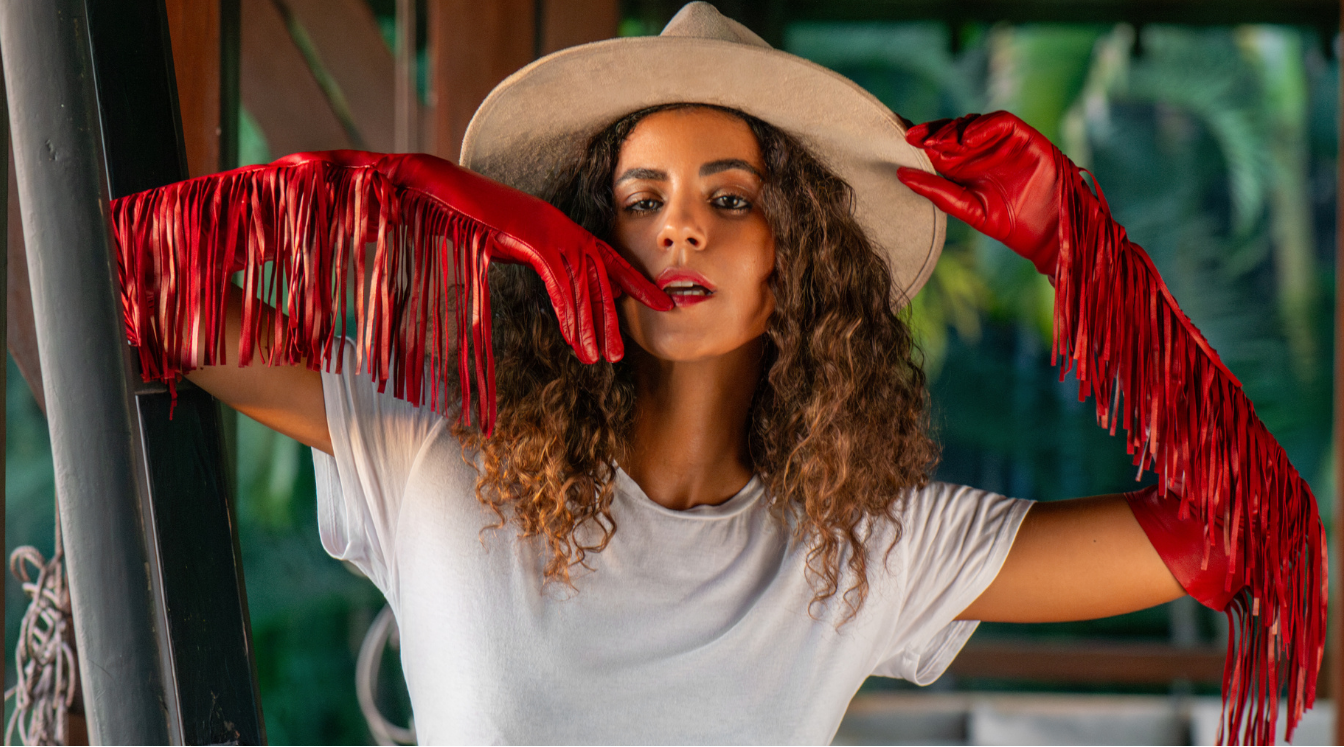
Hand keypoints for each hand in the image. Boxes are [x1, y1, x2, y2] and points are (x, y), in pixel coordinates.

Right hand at [285, 151, 673, 363]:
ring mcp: (549, 228)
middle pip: (603, 274)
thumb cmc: (460, 213)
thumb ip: (521, 262)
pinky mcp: (533, 236)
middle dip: (624, 309)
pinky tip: (578, 339)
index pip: (603, 257)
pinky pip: (560, 280)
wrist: (432, 184)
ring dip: (597, 323)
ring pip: (586, 283)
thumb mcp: (500, 245)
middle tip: (632, 347)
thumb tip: (533, 286)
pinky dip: (572, 311)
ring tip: (606, 358)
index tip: (655, 305)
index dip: (630, 282)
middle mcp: (560, 225)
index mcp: (556, 226)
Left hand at [896, 112, 1072, 275]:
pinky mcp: (1020, 135)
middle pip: (949, 131)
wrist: (1047, 228)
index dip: (918, 139)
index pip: (934, 146)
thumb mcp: (966, 207)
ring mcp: (998, 141)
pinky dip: (982, 126)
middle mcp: (977, 150)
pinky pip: (999, 121)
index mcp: (960, 167)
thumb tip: (900, 174)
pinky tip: (966, 140)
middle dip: (931, 133)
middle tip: (913, 139)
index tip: (899, 139)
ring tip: (937, 144)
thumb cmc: (1007, 222)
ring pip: (970, 123)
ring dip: (952, 130)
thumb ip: (936, 190)